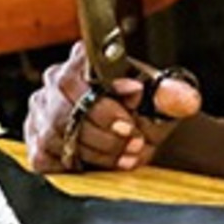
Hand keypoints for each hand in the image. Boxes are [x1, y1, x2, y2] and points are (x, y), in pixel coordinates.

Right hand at [24, 42, 202, 173]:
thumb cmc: (145, 111)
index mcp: (84, 59)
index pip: (81, 65)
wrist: (138, 135)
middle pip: (66, 105)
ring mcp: (41, 110)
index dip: (106, 91)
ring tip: (124, 155)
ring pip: (56, 133)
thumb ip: (174, 96)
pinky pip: (45, 155)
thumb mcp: (162, 101)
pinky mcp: (36, 140)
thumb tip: (186, 100)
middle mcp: (56, 79)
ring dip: (95, 150)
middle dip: (104, 130)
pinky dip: (74, 164)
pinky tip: (98, 164)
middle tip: (133, 140)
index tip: (133, 105)